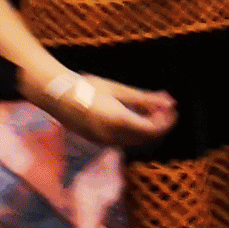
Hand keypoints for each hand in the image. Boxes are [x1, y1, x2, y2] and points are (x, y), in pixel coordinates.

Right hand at [33, 68, 176, 148]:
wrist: (55, 95)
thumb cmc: (87, 86)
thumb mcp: (117, 90)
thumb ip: (144, 98)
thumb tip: (170, 102)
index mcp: (118, 120)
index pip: (152, 129)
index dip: (166, 121)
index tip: (173, 107)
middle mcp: (111, 135)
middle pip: (146, 137)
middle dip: (160, 123)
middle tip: (166, 106)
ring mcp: (102, 141)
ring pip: (135, 141)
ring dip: (148, 127)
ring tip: (153, 108)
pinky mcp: (96, 140)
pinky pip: (123, 140)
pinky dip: (135, 130)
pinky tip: (137, 115)